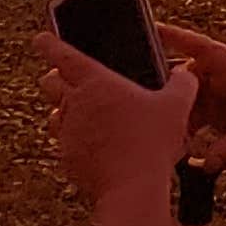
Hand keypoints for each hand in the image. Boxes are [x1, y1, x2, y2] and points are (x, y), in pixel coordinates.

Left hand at [35, 31, 199, 209]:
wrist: (132, 188)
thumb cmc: (153, 142)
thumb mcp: (177, 106)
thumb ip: (183, 83)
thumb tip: (184, 74)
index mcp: (97, 82)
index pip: (64, 55)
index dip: (51, 43)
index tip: (41, 37)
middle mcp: (75, 104)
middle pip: (50, 83)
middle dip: (54, 78)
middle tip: (64, 78)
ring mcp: (68, 132)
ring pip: (54, 114)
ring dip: (63, 110)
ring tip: (82, 114)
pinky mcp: (68, 157)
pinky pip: (65, 142)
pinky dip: (76, 140)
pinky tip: (96, 146)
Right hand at [157, 19, 225, 169]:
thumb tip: (203, 164)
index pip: (202, 48)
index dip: (176, 37)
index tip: (153, 29)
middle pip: (187, 74)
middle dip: (171, 92)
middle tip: (154, 109)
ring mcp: (221, 86)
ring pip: (187, 93)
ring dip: (177, 111)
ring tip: (167, 131)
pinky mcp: (218, 101)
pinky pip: (193, 107)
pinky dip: (186, 121)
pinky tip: (180, 139)